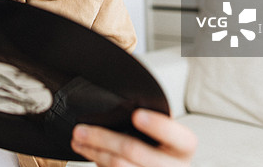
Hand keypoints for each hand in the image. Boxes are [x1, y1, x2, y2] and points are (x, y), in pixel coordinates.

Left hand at [71, 109, 196, 166]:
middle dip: (103, 138)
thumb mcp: (166, 134)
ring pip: (119, 165)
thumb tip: (122, 101)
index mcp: (184, 147)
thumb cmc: (163, 148)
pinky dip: (98, 160)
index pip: (178, 136)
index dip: (157, 126)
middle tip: (81, 129)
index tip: (137, 115)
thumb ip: (152, 120)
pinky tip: (89, 152)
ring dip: (94, 151)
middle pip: (134, 150)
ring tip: (78, 140)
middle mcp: (174, 166)